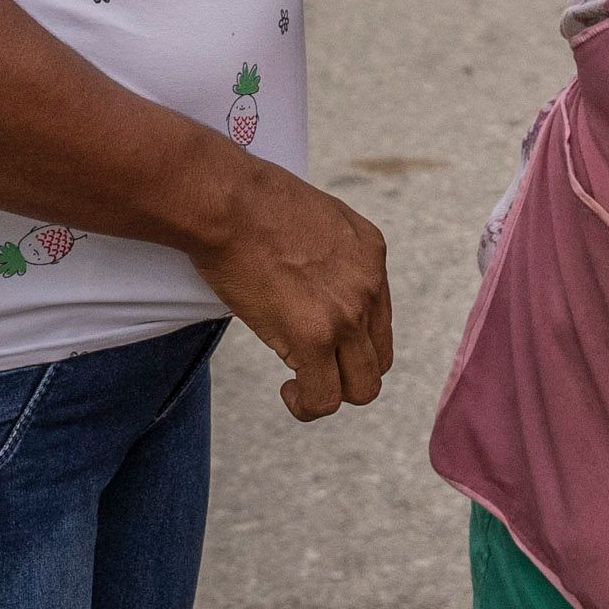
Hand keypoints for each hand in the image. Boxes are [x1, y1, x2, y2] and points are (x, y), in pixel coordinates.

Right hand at [198, 165, 393, 419]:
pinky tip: (287, 390)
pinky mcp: (315, 337)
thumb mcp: (315, 217)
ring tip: (298, 385)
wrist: (229, 203)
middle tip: (308, 368)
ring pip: (362, 388)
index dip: (350, 342)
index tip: (319, 341)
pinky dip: (306, 405)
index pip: (380, 320)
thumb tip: (314, 283)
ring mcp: (347, 315)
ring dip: (330, 393)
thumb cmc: (252, 204)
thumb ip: (330, 252)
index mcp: (372, 252)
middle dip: (345, 373)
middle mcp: (370, 286)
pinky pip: (324, 398)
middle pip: (379, 360)